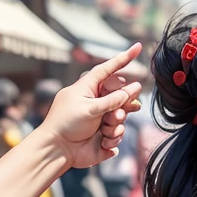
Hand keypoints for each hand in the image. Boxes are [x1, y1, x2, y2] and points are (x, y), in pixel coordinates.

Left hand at [41, 45, 143, 168]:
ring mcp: (102, 119)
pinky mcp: (105, 136)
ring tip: (105, 132)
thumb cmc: (67, 123)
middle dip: (122, 108)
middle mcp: (97, 102)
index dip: (124, 59)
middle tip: (113, 116)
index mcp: (89, 88)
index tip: (138, 47)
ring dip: (116, 126)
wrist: (58, 149)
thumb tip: (134, 88)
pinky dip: (113, 139)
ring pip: (122, 118)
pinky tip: (103, 143)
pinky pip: (119, 135)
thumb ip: (113, 99)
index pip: (109, 69)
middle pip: (121, 98)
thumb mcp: (90, 107)